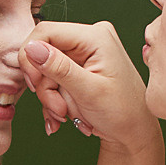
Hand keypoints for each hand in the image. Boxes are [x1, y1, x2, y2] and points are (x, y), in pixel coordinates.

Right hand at [22, 21, 158, 155]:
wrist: (134, 132)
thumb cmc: (123, 112)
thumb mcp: (89, 91)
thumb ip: (59, 68)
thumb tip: (31, 48)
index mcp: (95, 36)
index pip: (45, 32)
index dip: (31, 57)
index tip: (34, 84)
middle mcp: (88, 39)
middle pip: (43, 54)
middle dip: (46, 86)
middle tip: (59, 109)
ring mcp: (83, 54)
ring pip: (45, 71)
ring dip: (51, 98)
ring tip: (67, 115)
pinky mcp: (78, 68)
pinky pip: (53, 80)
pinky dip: (54, 100)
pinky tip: (66, 115)